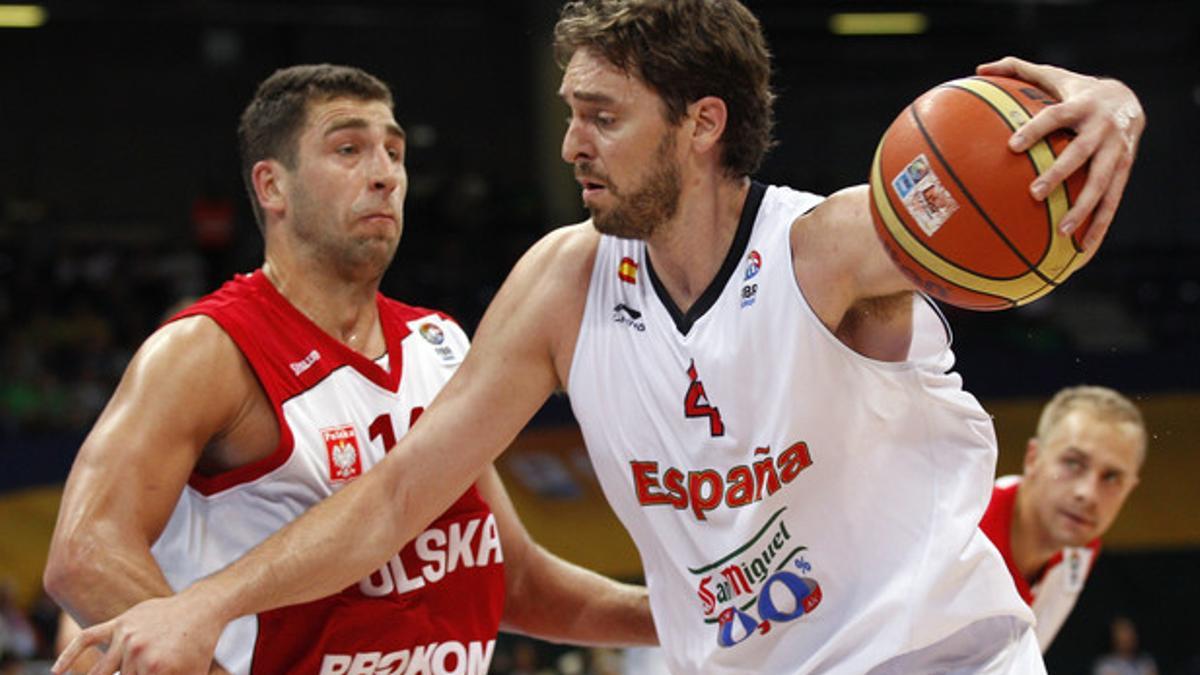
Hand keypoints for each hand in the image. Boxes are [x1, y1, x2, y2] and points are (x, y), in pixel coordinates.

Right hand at [52, 593, 224, 674]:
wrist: (201, 609)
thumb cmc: (197, 649)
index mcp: (158, 669)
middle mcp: (139, 652)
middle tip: (134, 671)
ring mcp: (126, 636)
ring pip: (101, 672)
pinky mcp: (118, 624)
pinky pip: (87, 638)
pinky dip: (69, 655)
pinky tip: (56, 671)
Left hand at [977, 56, 1144, 255]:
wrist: (1129, 100)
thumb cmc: (1078, 91)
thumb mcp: (1053, 77)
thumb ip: (1017, 71)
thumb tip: (979, 68)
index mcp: (1080, 106)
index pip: (1055, 116)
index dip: (1035, 130)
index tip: (1012, 146)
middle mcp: (1101, 130)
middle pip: (1080, 153)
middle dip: (1060, 173)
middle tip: (1034, 193)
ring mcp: (1116, 153)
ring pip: (1101, 183)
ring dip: (1083, 208)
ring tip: (1062, 230)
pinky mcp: (1123, 172)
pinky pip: (1112, 203)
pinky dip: (1099, 227)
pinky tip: (1082, 251)